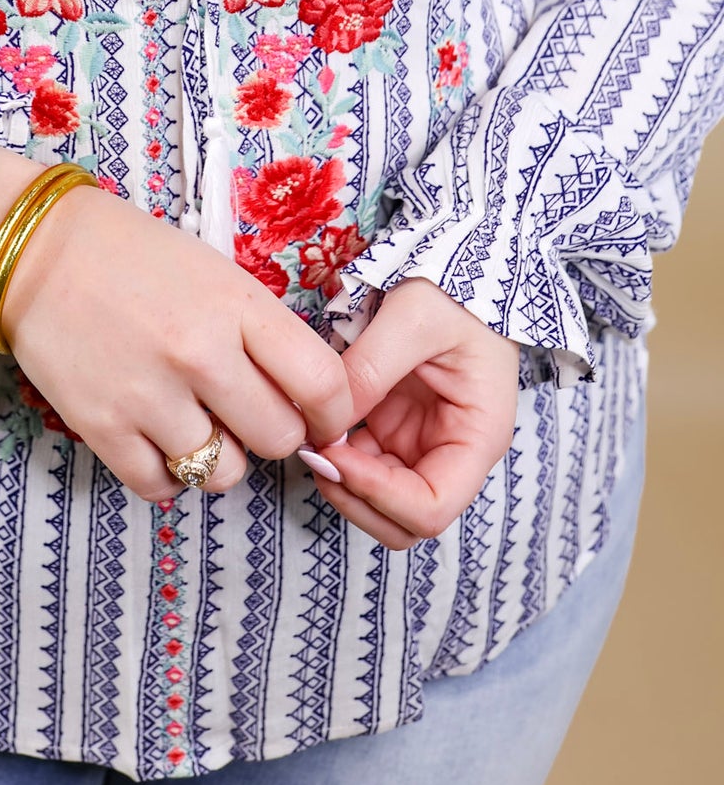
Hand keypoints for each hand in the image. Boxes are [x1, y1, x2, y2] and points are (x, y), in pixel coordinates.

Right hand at [1, 183, 358, 500]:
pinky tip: (155, 436)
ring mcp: (150, 395)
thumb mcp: (214, 273)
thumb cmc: (133, 255)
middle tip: (247, 414)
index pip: (323, 384)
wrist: (39, 250)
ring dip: (218, 456)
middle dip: (271, 433)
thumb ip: (260, 331)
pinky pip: (162, 487)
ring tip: (195, 422)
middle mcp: (200, 354)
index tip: (320, 416)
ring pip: (223, 473)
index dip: (333, 413)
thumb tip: (304, 397)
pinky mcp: (103, 427)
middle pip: (278, 438)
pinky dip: (166, 473)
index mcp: (237, 305)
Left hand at [299, 278, 519, 549]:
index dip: (378, 495)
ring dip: (340, 480)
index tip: (335, 454)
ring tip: (308, 434)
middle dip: (354, 497)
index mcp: (477, 438)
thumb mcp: (414, 315)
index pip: (430, 508)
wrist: (460, 266)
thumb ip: (371, 367)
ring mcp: (420, 443)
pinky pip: (362, 463)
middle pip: (402, 519)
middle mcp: (451, 453)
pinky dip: (336, 455)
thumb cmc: (454, 290)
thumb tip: (326, 419)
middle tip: (313, 452)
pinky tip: (317, 422)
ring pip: (378, 500)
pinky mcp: (394, 427)